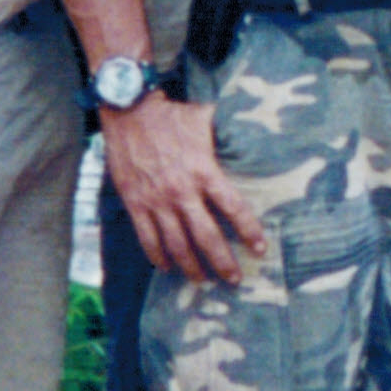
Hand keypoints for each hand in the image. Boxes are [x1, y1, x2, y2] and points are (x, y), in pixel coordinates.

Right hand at [107, 89, 265, 282]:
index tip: (260, 249)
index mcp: (205, 171)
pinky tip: (167, 266)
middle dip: (223, 262)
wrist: (129, 110)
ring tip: (203, 280)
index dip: (250, 231)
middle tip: (234, 279)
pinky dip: (158, 256)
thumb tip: (251, 131)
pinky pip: (148, 238)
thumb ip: (227, 132)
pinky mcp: (135, 203)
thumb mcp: (205, 119)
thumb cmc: (171, 115)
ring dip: (192, 267)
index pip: (234, 208)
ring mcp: (157, 201)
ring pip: (177, 245)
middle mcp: (182, 191)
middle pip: (207, 236)